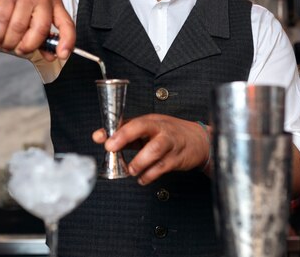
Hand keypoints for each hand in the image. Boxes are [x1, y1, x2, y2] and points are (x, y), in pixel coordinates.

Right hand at [0, 0, 75, 60]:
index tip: (63, 55)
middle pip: (40, 29)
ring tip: (4, 43)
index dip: (67, 41)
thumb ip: (43, 35)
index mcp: (53, 4)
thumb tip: (51, 55)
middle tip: (19, 50)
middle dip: (27, 46)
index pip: (66, 24)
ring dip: (9, 42)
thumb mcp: (35, 14)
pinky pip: (2, 20)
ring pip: (19, 27)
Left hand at [92, 114, 210, 184]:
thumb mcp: (149, 128)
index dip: (117, 129)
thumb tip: (100, 136)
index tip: (102, 138)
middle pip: (143, 128)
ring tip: (131, 170)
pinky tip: (142, 178)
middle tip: (111, 149)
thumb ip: (125, 133)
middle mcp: (161, 129)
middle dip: (125, 137)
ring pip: (155, 150)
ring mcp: (170, 143)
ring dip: (139, 161)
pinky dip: (150, 175)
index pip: (133, 121)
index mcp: (152, 121)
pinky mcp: (177, 159)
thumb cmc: (169, 133)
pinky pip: (162, 167)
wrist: (199, 141)